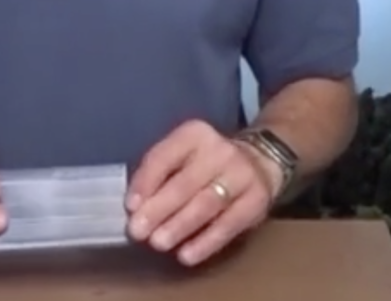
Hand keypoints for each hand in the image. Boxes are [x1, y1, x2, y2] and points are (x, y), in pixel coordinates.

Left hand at [125, 120, 277, 266]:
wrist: (259, 161)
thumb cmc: (206, 162)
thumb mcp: (183, 154)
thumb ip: (160, 173)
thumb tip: (135, 206)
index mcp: (194, 134)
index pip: (165, 156)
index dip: (146, 181)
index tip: (130, 206)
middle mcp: (219, 150)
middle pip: (185, 183)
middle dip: (159, 209)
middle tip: (137, 232)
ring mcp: (241, 174)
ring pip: (206, 204)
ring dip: (180, 226)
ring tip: (158, 243)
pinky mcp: (257, 200)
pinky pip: (229, 224)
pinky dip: (206, 242)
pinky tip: (187, 255)